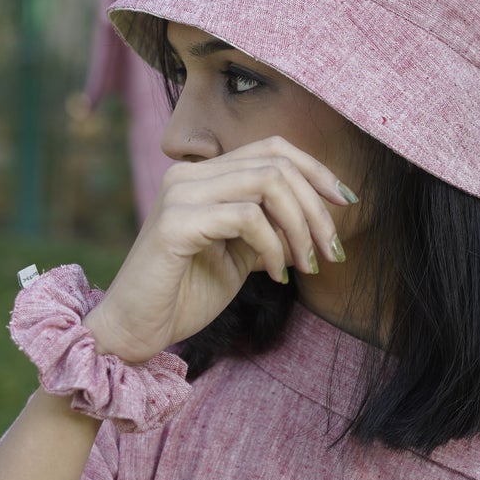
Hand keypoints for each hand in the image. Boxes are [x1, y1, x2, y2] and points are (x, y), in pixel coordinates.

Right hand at [83, 136, 352, 362]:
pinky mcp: (175, 223)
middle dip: (316, 206)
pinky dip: (274, 245)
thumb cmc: (184, 295)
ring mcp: (179, 194)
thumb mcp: (238, 254)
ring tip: (307, 264)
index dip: (315, 169)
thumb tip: (316, 216)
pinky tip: (277, 275)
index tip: (345, 204)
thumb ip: (267, 227)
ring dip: (301, 226)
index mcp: (202, 176)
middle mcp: (188, 174)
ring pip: (268, 183)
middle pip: (276, 162)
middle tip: (331, 251)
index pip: (271, 148)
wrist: (134, 332)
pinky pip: (247, 217)